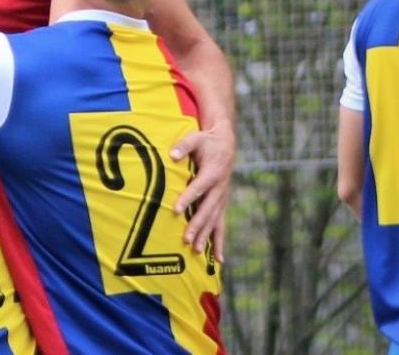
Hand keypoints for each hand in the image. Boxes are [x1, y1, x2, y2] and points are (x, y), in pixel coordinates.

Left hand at [171, 125, 234, 261]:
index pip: (198, 188)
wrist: (226, 144)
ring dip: (206, 236)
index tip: (176, 210)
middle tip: (186, 239)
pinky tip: (219, 259)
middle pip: (207, 210)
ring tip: (196, 251)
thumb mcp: (195, 138)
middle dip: (197, 225)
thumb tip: (172, 154)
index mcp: (212, 173)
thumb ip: (183, 146)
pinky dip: (219, 242)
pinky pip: (221, 225)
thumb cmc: (207, 141)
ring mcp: (222, 198)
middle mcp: (219, 189)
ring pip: (214, 220)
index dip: (188, 198)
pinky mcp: (221, 204)